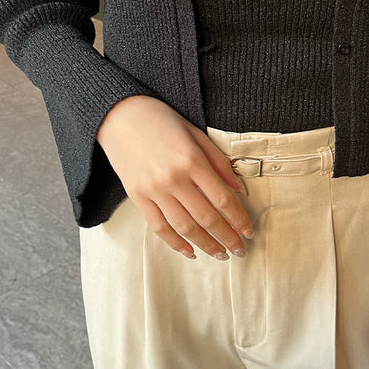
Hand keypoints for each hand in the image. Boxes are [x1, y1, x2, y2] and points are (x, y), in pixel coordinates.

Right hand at [96, 95, 254, 259]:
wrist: (120, 115)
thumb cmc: (162, 121)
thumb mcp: (196, 133)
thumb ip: (218, 162)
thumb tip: (239, 189)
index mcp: (191, 160)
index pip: (222, 198)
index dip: (238, 219)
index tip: (248, 231)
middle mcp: (173, 178)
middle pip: (206, 217)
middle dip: (226, 237)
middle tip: (239, 250)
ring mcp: (153, 190)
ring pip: (184, 227)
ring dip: (205, 244)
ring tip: (219, 253)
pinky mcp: (137, 197)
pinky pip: (159, 227)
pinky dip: (176, 243)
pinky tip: (190, 251)